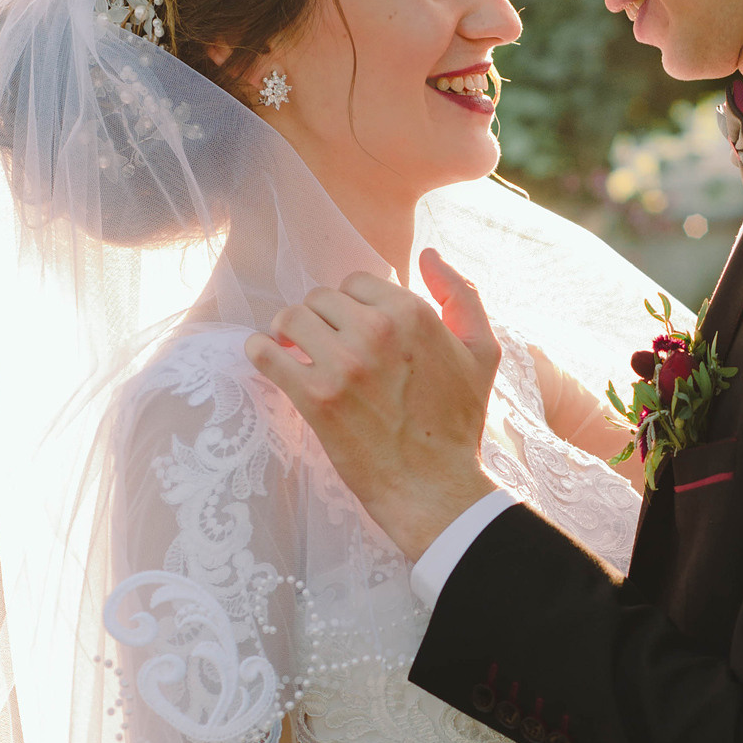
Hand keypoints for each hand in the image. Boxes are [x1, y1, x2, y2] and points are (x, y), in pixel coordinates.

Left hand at [245, 250, 501, 561]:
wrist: (435, 487)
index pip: (357, 281)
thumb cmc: (459, 424)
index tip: (351, 329)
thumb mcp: (482, 353)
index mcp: (412, 314)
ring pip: (290, 318)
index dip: (351, 305)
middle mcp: (376, 331)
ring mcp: (343, 364)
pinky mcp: (315, 397)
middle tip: (323, 345)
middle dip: (319, 318)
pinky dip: (260, 350)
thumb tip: (428, 255)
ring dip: (287, 331)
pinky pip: (266, 353)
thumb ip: (461, 296)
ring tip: (296, 351)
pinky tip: (268, 357)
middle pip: (320, 298)